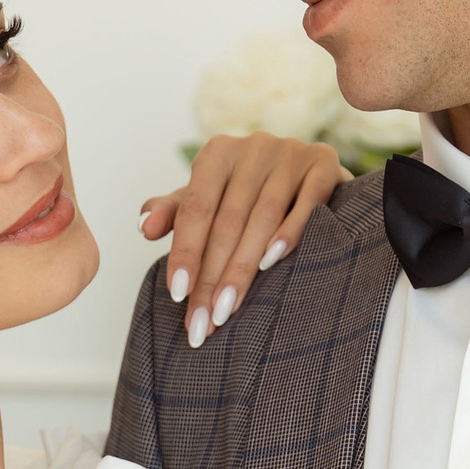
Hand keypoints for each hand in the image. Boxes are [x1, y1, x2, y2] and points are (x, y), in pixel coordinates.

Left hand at [140, 133, 345, 348]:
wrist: (309, 175)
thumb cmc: (249, 195)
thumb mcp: (208, 200)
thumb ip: (175, 212)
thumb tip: (144, 227)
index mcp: (218, 154)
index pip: (195, 209)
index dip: (186, 252)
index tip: (178, 295)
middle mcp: (253, 147)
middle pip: (228, 220)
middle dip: (212, 276)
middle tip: (203, 321)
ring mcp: (291, 153)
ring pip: (263, 217)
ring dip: (243, 268)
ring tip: (227, 309)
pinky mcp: (324, 164)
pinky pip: (306, 204)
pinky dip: (288, 234)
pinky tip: (270, 264)